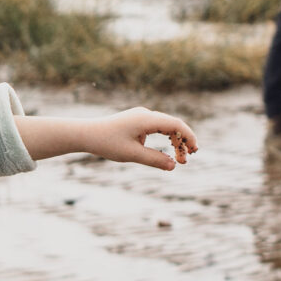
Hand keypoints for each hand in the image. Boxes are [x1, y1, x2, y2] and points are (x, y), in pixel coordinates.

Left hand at [18, 109, 197, 170]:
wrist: (86, 134)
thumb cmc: (107, 143)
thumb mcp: (132, 155)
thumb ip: (154, 160)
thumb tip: (174, 166)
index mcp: (146, 119)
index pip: (176, 125)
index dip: (189, 137)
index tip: (195, 152)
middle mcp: (146, 114)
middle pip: (173, 126)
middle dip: (183, 142)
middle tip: (186, 160)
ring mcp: (141, 117)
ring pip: (166, 127)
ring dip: (174, 142)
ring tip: (179, 159)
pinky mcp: (137, 121)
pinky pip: (157, 128)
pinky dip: (165, 139)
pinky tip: (167, 151)